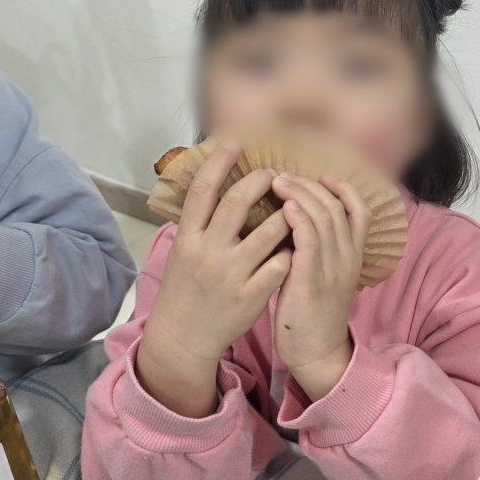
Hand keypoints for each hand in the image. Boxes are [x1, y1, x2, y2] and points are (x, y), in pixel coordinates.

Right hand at [138, 142, 292, 416]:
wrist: (184, 336)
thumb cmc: (187, 288)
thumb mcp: (183, 251)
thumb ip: (200, 223)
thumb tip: (216, 184)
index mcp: (188, 238)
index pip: (201, 191)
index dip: (217, 163)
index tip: (234, 143)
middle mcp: (208, 252)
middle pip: (237, 202)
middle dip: (261, 181)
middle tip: (276, 174)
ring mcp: (231, 274)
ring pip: (271, 231)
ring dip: (288, 215)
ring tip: (295, 208)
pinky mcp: (252, 295)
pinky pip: (283, 263)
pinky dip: (293, 251)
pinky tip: (296, 247)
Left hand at [271, 174, 371, 401]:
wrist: (316, 354)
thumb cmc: (312, 314)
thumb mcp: (323, 276)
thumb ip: (317, 249)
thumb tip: (296, 220)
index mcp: (353, 256)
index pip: (360, 210)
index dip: (344, 188)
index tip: (321, 176)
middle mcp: (348, 258)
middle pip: (336, 207)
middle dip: (309, 184)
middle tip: (282, 174)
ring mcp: (333, 269)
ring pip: (323, 217)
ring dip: (299, 194)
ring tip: (276, 181)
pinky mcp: (312, 281)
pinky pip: (309, 239)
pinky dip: (298, 218)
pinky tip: (283, 207)